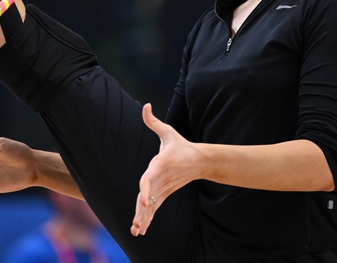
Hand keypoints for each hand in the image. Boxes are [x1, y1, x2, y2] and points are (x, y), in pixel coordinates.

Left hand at [131, 103, 202, 235]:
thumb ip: (153, 121)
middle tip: (136, 223)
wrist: (200, 161)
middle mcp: (161, 180)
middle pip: (149, 197)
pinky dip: (147, 219)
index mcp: (160, 165)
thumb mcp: (168, 132)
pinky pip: (154, 209)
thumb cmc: (181, 146)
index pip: (150, 177)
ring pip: (152, 206)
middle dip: (143, 211)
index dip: (145, 188)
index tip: (143, 199)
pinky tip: (139, 230)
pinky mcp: (165, 194)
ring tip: (135, 230)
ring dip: (144, 219)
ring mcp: (164, 189)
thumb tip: (146, 106)